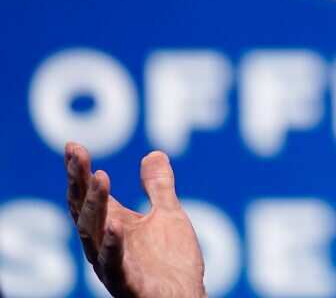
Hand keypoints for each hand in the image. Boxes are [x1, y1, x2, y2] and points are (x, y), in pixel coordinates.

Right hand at [65, 142, 205, 297]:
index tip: (72, 145)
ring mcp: (112, 263)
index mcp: (112, 225)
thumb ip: (158, 187)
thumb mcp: (168, 215)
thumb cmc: (171, 262)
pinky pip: (114, 264)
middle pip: (84, 209)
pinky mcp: (126, 283)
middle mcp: (104, 243)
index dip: (78, 171)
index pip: (88, 194)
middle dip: (79, 181)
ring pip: (92, 233)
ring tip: (100, 176)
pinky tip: (115, 225)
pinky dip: (113, 245)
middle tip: (77, 154)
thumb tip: (154, 154)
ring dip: (95, 205)